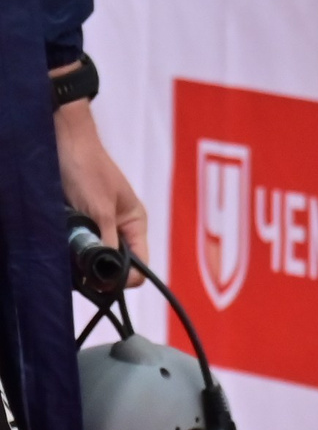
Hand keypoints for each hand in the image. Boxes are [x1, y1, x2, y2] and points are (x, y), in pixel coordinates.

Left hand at [56, 95, 147, 281]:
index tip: (100, 283)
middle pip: (119, 265)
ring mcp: (101, 227)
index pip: (141, 264)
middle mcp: (121, 228)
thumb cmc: (88, 172)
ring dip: (85, 264)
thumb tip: (110, 277)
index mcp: (136, 222)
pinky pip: (83, 248)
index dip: (124, 278)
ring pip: (98, 258)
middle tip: (80, 276)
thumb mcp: (100, 212)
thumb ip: (107, 243)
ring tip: (70, 263)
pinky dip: (74, 255)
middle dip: (102, 273)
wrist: (64, 146)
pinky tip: (64, 254)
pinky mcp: (82, 225)